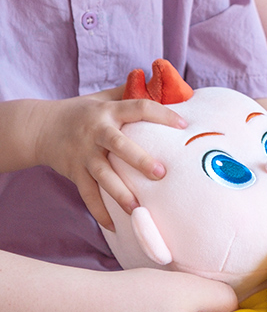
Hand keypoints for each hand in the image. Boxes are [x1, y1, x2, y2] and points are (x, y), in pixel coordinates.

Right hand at [31, 93, 186, 229]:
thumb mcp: (102, 98)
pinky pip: (88, 195)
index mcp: (108, 112)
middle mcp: (96, 132)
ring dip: (120, 193)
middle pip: (119, 145)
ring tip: (138, 209)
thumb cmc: (81, 112)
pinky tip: (114, 226)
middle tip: (161, 173)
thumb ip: (128, 93)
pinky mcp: (74, 172)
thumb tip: (161, 84)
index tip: (182, 125)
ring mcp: (84, 154)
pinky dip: (99, 211)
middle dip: (140, 160)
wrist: (40, 127)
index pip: (138, 108)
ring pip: (103, 175)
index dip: (160, 114)